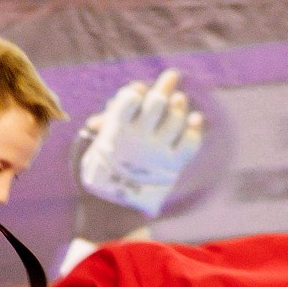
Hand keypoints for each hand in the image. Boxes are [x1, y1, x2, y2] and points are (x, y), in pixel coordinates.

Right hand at [77, 72, 204, 218]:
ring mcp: (157, 152)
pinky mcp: (172, 166)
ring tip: (179, 99)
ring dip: (179, 106)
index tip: (138, 89)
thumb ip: (102, 127)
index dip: (135, 91)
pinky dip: (195, 130)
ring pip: (175, 119)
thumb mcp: (91, 149)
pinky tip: (196, 120)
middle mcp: (138, 139)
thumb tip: (104, 115)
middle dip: (165, 87)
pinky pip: (190, 144)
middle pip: (156, 103)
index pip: (128, 100)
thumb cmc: (100, 175)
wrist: (114, 211)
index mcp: (115, 131)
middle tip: (173, 75)